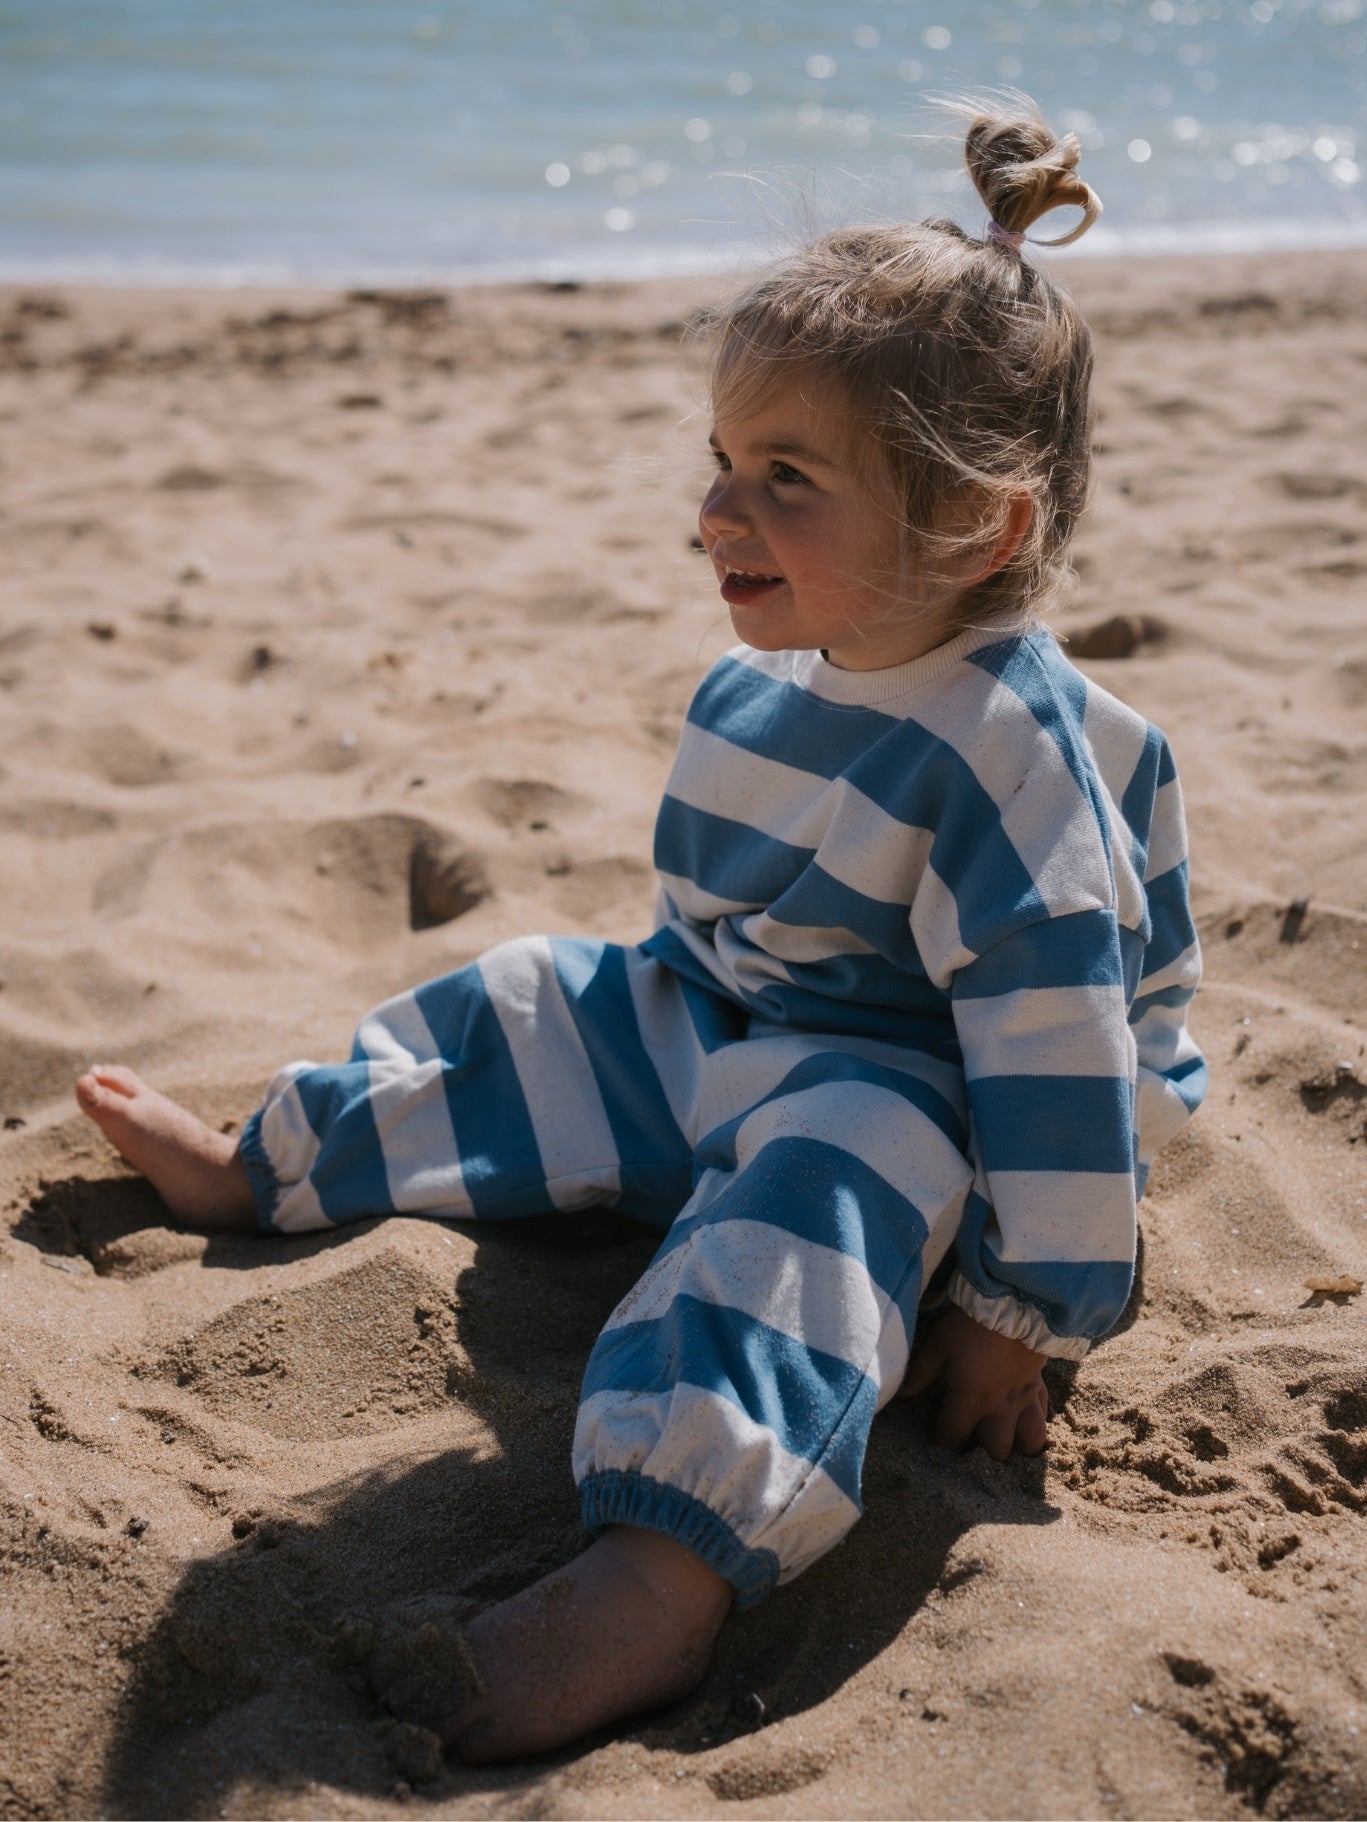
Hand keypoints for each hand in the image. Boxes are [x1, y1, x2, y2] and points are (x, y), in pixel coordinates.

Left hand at [900, 1303, 1048, 1460]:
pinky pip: (1043, 1413)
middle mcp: (999, 1408)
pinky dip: (1034, 1419)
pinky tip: (1025, 1413)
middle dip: (983, 1452)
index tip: (939, 1437)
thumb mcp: (938, 1343)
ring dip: (1017, 1443)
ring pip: (1029, 1441)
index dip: (943, 1442)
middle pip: (996, 1450)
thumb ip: (921, 1372)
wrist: (1016, 1301)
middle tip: (972, 1438)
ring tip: (1006, 1436)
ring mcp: (1024, 1398)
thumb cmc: (971, 1322)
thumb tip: (901, 1394)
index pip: (954, 1437)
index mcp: (970, 1400)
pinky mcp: (1041, 1383)